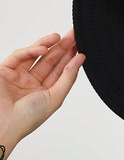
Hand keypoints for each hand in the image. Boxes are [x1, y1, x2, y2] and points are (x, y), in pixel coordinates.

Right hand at [0, 29, 84, 159]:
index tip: (80, 47)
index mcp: (45, 92)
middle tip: (73, 35)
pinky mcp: (6, 69)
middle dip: (62, 48)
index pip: (60, 71)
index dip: (70, 58)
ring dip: (48, 45)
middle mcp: (32, 83)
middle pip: (50, 61)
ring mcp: (19, 76)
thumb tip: (79, 60)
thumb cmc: (28, 118)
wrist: (5, 124)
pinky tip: (44, 48)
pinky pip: (20, 56)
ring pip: (35, 55)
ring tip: (60, 37)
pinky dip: (31, 50)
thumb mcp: (55, 98)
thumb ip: (67, 78)